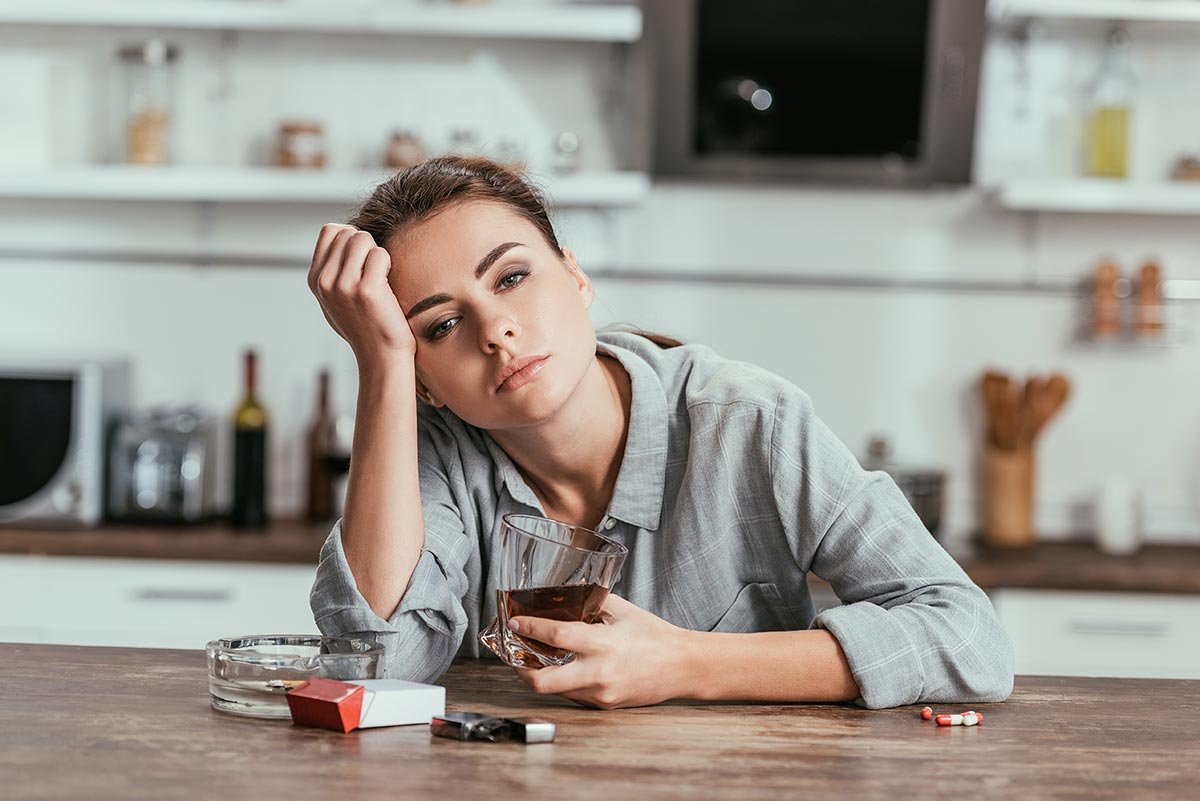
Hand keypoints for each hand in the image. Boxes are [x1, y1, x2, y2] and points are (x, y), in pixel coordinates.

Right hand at [307, 223, 416, 363]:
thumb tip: (340, 231)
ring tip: (380, 277)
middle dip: (367, 246)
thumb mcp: (336, 298)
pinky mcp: (366, 290)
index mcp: (315, 280)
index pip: (330, 231)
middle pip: (348, 232)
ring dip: (378, 253)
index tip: (362, 259)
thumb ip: (332, 269)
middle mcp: (324, 281)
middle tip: (374, 272)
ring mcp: (343, 285)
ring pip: (363, 239)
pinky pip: (380, 254)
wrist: (381, 356)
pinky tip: (388, 286)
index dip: (351, 237)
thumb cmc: (365, 325)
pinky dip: (389, 264)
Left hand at [509, 594, 691, 709]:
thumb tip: (566, 594)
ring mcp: (600, 693)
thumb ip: (592, 601)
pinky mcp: (604, 705)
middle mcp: (598, 673)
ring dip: (540, 676)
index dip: (530, 628)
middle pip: (543, 682)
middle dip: (520, 669)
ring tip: (533, 659)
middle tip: (513, 654)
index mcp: (602, 643)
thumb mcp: (622, 610)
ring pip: (556, 690)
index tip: (514, 622)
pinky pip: (573, 695)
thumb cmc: (654, 635)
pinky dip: (563, 681)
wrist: (682, 666)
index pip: (555, 636)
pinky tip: (562, 668)